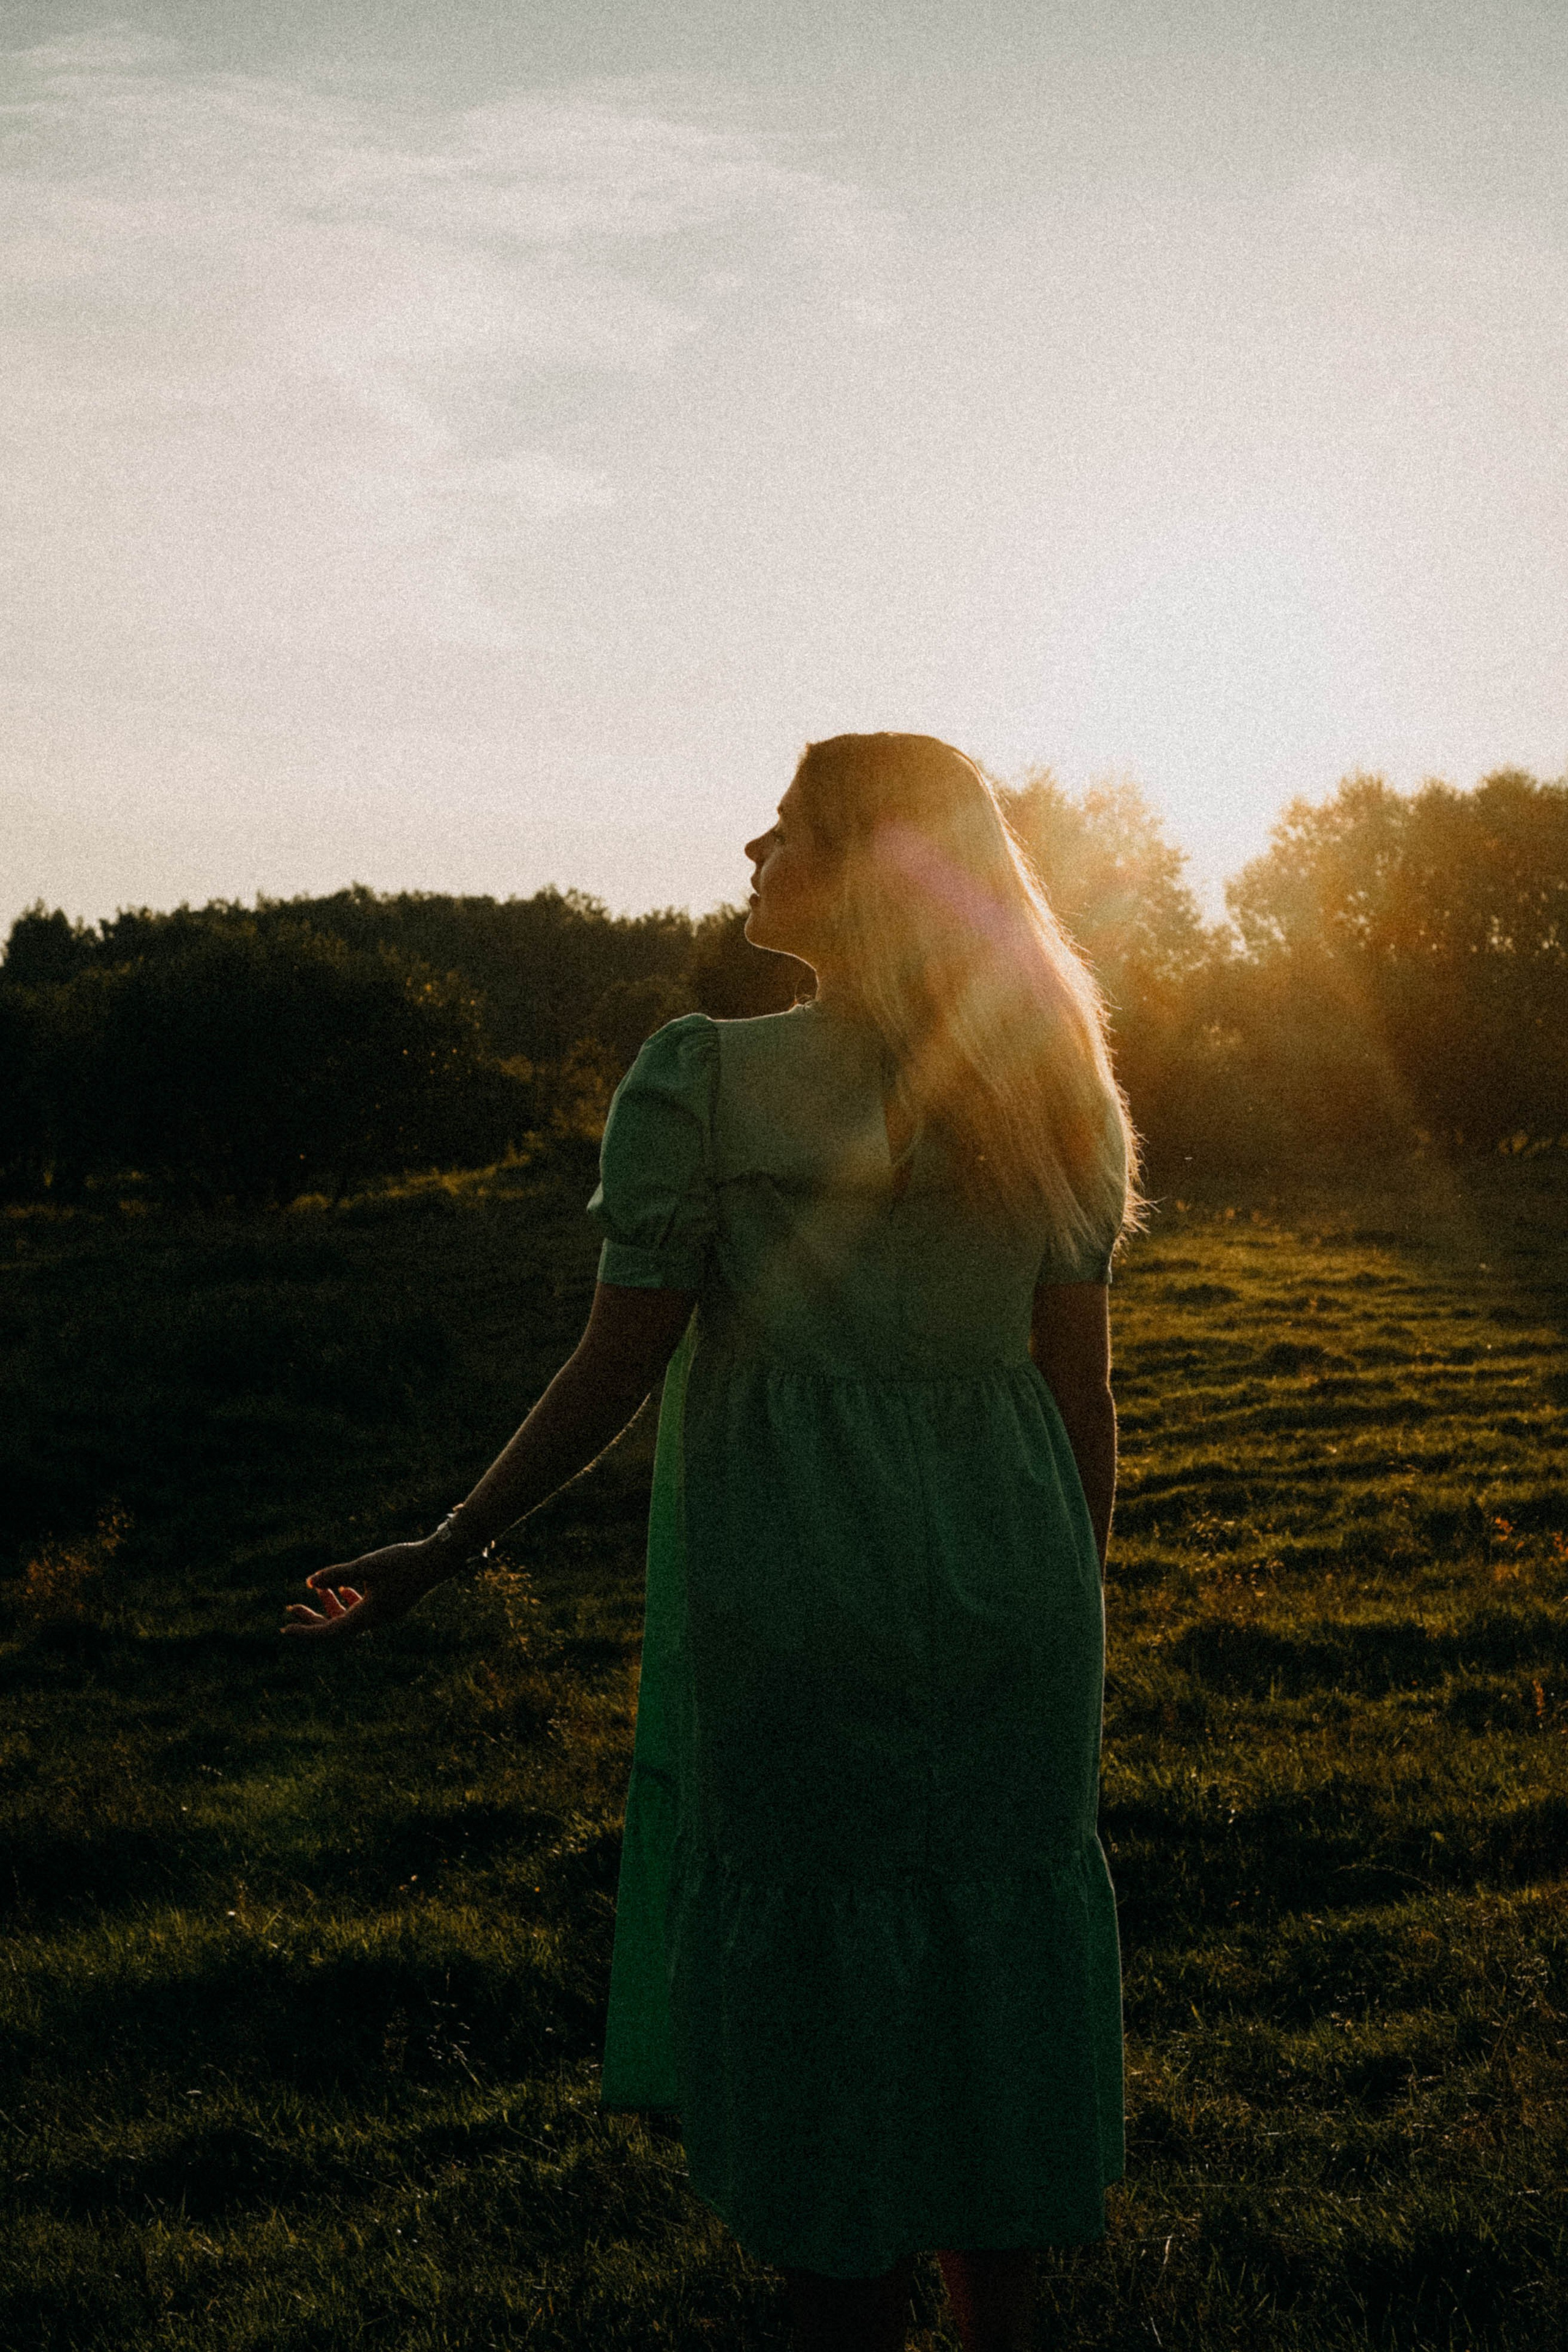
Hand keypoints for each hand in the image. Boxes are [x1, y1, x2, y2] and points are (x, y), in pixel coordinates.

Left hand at [281, 1538, 448, 1640]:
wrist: (436, 1560)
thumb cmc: (402, 1561)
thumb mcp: (365, 1566)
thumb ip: (337, 1574)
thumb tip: (309, 1582)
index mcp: (368, 1616)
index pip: (330, 1632)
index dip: (306, 1631)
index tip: (285, 1630)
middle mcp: (374, 1620)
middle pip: (336, 1628)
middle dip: (313, 1618)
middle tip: (291, 1607)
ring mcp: (383, 1614)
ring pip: (348, 1618)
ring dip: (330, 1606)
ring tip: (317, 1589)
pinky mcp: (389, 1605)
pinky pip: (360, 1610)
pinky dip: (347, 1601)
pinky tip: (340, 1587)